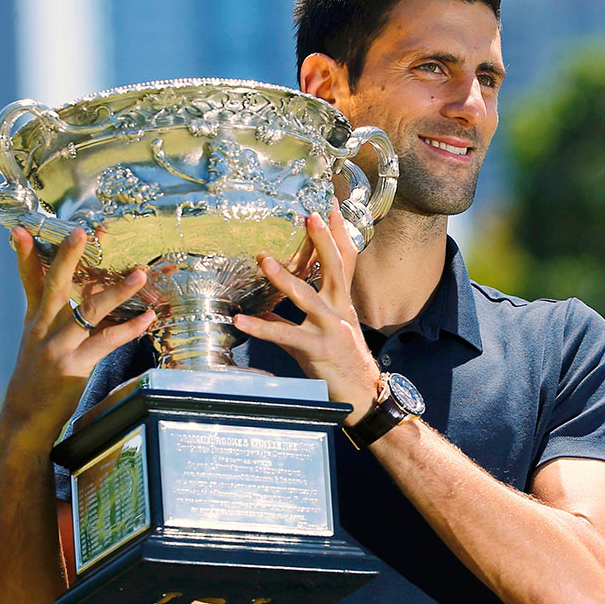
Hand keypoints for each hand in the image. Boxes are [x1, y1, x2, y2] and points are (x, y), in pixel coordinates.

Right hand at [0, 226, 155, 453]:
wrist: (25, 419)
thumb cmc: (37, 379)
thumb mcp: (37, 342)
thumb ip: (55, 317)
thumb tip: (83, 296)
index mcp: (34, 319)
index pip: (28, 280)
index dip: (24, 254)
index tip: (21, 229)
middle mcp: (42, 328)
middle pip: (54, 285)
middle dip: (67, 257)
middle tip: (80, 232)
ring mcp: (57, 347)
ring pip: (89, 311)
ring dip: (117, 292)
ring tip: (140, 275)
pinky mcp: (74, 366)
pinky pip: (106, 342)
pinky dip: (130, 330)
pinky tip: (148, 319)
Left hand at [231, 206, 380, 422]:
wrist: (363, 396)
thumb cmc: (338, 362)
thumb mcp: (318, 333)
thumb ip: (291, 317)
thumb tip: (262, 306)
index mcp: (341, 301)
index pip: (343, 260)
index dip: (336, 234)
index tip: (327, 208)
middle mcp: (339, 309)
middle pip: (334, 267)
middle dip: (322, 240)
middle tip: (309, 215)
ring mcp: (331, 328)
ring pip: (307, 296)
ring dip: (284, 277)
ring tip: (263, 260)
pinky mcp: (318, 349)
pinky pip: (285, 334)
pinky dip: (261, 327)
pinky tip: (241, 319)